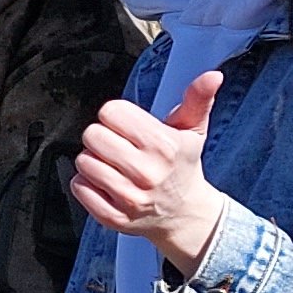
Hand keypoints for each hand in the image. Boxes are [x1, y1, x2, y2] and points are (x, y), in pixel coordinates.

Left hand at [73, 72, 228, 278]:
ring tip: (115, 166)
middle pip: (93, 135)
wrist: (185, 214)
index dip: (116, 116)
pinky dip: (87, 184)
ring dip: (94, 160)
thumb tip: (213, 75)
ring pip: (84, 161)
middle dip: (103, 137)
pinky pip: (79, 187)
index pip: (111, 111)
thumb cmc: (182, 166)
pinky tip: (107, 185)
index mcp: (163, 145)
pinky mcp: (113, 217)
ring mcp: (129, 197)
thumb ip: (197, 99)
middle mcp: (146, 172)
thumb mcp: (192, 130)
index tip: (128, 127)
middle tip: (120, 147)